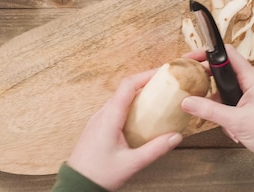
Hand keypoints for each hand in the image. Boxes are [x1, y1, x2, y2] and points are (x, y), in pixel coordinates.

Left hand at [67, 70, 182, 190]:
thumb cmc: (99, 175)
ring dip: (137, 94)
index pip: (128, 86)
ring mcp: (98, 119)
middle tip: (164, 83)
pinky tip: (141, 115)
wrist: (77, 185)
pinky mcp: (98, 127)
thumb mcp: (132, 163)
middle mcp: (102, 114)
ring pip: (119, 98)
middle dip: (145, 83)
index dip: (145, 75)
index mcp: (109, 117)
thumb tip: (176, 137)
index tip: (162, 72)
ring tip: (156, 97)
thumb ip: (156, 149)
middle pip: (125, 89)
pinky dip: (130, 105)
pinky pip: (115, 108)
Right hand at [181, 45, 253, 171]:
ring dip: (216, 106)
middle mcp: (248, 83)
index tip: (188, 59)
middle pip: (220, 71)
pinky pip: (226, 105)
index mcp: (251, 77)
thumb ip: (210, 110)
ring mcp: (246, 95)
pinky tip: (231, 131)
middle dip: (205, 80)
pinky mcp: (244, 107)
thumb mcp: (236, 120)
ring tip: (217, 119)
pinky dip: (223, 117)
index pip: (226, 54)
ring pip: (221, 91)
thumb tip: (186, 101)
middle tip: (187, 84)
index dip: (206, 53)